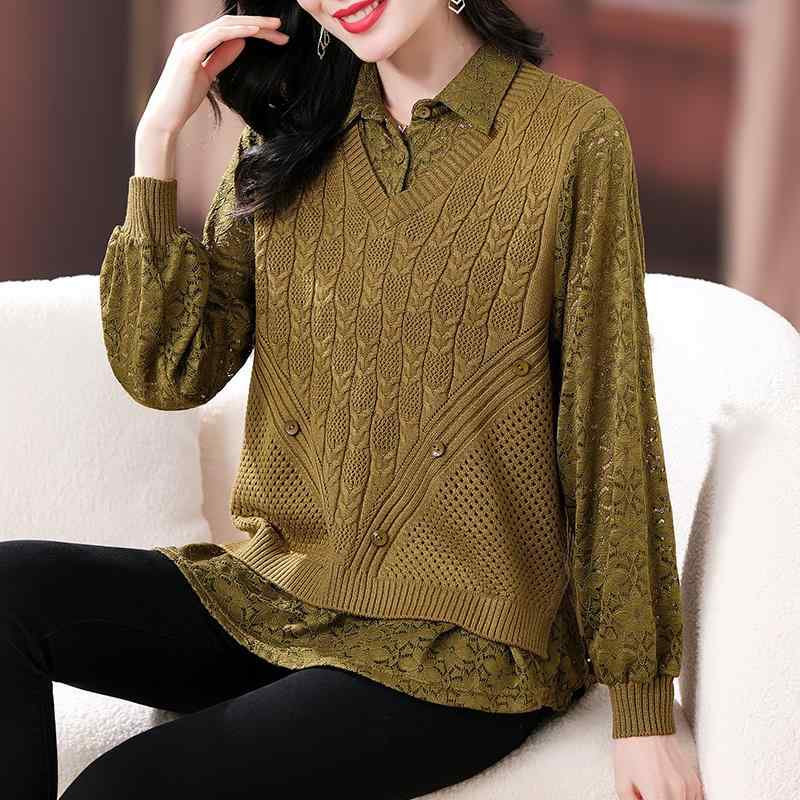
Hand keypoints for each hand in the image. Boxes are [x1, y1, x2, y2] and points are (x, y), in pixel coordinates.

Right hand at [139, 13, 289, 136]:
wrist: (163, 118)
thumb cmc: (182, 101)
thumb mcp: (209, 76)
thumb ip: (222, 58)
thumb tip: (241, 42)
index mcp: (195, 42)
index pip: (228, 29)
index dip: (253, 29)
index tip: (276, 36)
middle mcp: (190, 37)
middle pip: (230, 23)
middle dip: (258, 24)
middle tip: (282, 28)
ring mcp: (189, 43)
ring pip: (226, 25)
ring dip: (254, 25)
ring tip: (276, 28)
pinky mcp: (189, 53)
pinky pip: (218, 36)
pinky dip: (238, 31)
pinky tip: (255, 32)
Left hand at [613, 734, 703, 799]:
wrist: (644, 724)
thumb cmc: (632, 748)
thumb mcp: (622, 782)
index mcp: (657, 795)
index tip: (645, 799)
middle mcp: (677, 792)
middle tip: (647, 794)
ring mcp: (688, 787)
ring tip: (657, 790)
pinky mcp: (694, 781)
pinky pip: (695, 799)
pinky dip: (682, 798)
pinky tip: (669, 792)